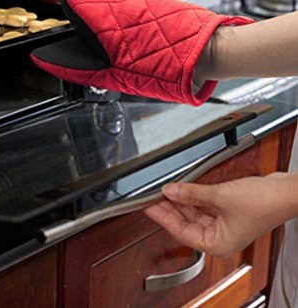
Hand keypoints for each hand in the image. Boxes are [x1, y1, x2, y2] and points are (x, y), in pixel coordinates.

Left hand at [143, 173, 297, 257]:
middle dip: (169, 208)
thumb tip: (169, 191)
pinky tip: (181, 189)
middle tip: (152, 196)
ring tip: (163, 190)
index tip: (148, 207)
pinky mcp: (227, 212)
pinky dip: (192, 198)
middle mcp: (219, 237)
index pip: (180, 231)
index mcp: (217, 243)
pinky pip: (203, 206)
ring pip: (193, 213)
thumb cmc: (263, 203)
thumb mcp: (220, 196)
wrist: (285, 192)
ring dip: (180, 201)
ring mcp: (223, 225)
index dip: (162, 217)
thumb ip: (191, 194)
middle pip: (185, 223)